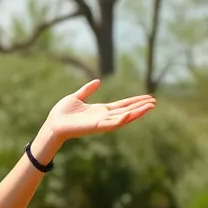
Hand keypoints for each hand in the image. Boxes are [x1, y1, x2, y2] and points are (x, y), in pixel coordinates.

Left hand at [41, 79, 155, 144]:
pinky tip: (131, 115)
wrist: (53, 124)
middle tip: (154, 102)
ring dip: (137, 113)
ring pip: (123, 118)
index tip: (147, 97)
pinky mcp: (96, 127)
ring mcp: (101, 122)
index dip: (134, 101)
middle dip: (140, 107)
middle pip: (126, 111)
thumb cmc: (62, 113)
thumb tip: (97, 81)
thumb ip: (87, 90)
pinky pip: (112, 124)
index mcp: (100, 110)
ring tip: (150, 107)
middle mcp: (103, 117)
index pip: (122, 105)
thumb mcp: (76, 97)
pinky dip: (122, 120)